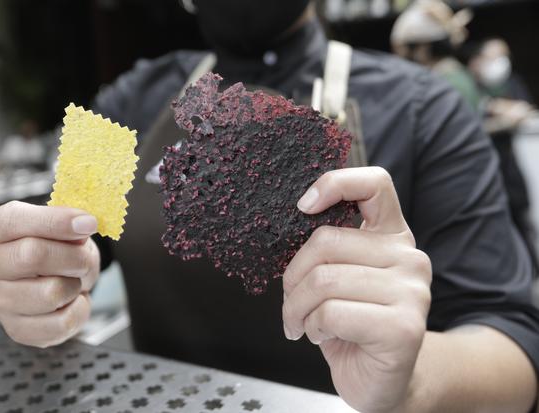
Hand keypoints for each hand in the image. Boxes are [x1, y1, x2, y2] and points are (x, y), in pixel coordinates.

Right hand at [0, 201, 100, 347]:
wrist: (61, 278)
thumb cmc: (59, 248)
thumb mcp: (66, 227)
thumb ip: (71, 222)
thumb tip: (83, 224)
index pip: (13, 221)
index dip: (56, 221)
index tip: (88, 223)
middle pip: (32, 255)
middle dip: (73, 256)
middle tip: (84, 258)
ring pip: (50, 293)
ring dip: (75, 286)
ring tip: (71, 281)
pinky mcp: (16, 329)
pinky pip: (61, 323)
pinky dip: (79, 311)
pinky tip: (71, 302)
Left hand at [282, 167, 431, 412]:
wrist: (381, 380)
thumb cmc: (352, 324)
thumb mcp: (339, 277)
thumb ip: (330, 249)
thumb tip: (299, 218)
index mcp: (392, 236)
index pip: (374, 184)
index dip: (335, 183)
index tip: (303, 206)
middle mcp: (409, 257)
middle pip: (326, 240)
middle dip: (293, 276)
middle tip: (291, 301)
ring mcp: (412, 291)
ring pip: (324, 280)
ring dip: (297, 307)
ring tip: (302, 322)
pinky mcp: (404, 327)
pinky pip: (332, 313)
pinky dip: (313, 327)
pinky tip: (322, 335)